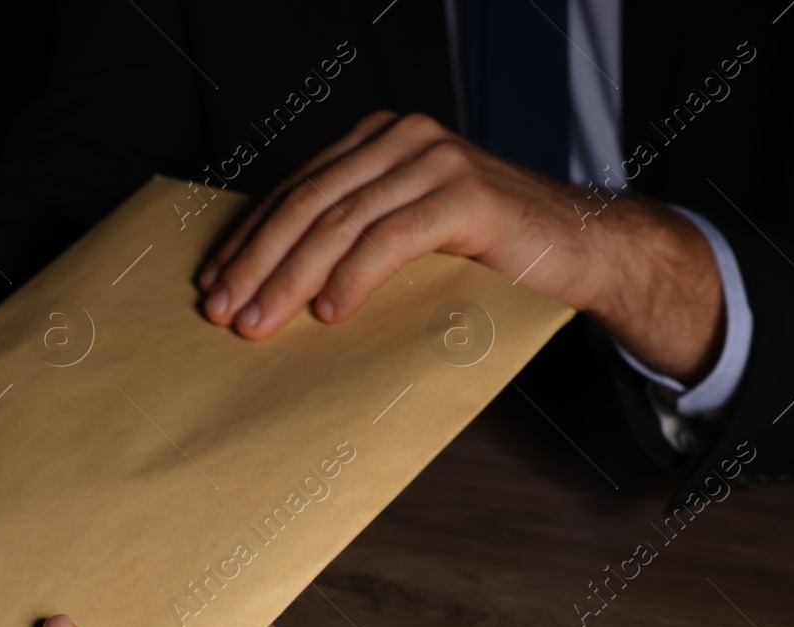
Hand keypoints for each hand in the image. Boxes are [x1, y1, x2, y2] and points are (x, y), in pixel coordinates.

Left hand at [198, 111, 724, 382]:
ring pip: (339, 223)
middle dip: (257, 263)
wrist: (580, 248)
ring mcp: (434, 160)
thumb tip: (275, 282)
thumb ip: (353, 236)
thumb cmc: (489, 250)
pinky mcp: (465, 194)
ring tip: (262, 323)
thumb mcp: (407, 232)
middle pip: (307, 204)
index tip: (213, 285)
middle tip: (224, 312)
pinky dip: (352, 278)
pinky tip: (328, 312)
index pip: (294, 190)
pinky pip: (390, 238)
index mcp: (378, 139)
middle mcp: (401, 137)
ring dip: (290, 279)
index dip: (247, 240)